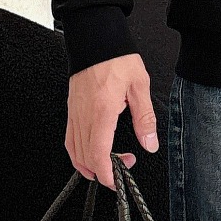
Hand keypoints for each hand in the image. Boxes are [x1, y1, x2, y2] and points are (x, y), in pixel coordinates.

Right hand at [66, 52, 157, 190]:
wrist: (95, 40)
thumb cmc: (116, 58)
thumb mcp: (139, 85)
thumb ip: (144, 117)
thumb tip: (150, 143)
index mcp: (101, 111)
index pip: (98, 154)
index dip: (106, 174)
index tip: (116, 181)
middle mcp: (84, 116)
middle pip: (85, 158)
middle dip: (103, 171)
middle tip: (124, 165)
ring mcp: (74, 114)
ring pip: (75, 151)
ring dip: (90, 164)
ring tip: (109, 165)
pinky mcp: (72, 110)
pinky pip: (70, 139)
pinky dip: (78, 153)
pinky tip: (90, 153)